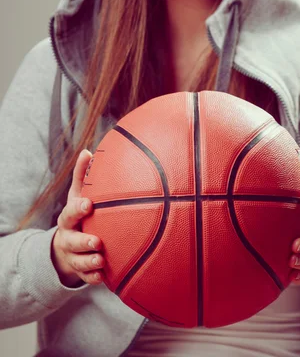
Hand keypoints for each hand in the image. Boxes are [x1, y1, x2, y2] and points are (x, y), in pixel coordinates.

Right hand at [51, 149, 104, 286]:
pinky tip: (104, 278)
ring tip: (101, 260)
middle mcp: (68, 237)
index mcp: (68, 218)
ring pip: (78, 261)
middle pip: (71, 240)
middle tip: (98, 241)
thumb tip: (88, 151)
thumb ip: (82, 175)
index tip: (89, 204)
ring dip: (89, 262)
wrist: (66, 244)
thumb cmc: (79, 213)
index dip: (78, 209)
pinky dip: (93, 278)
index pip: (70, 213)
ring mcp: (73, 256)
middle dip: (83, 242)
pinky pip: (85, 277)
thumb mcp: (78, 194)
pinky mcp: (80, 271)